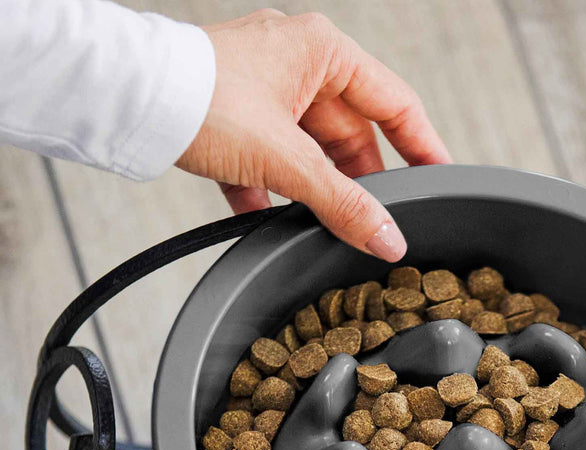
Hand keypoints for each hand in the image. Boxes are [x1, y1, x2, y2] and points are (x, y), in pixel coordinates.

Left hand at [177, 8, 450, 259]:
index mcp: (322, 52)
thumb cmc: (199, 97)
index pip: (396, 104)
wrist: (121, 98)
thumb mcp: (287, 160)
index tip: (440, 183)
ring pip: (311, 153)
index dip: (423, 148)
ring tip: (319, 226)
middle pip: (353, 137)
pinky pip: (271, 162)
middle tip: (374, 226)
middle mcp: (297, 64)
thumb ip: (345, 204)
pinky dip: (272, 192)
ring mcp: (265, 90)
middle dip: (359, 185)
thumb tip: (388, 239)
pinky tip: (268, 218)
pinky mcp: (235, 116)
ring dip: (314, 192)